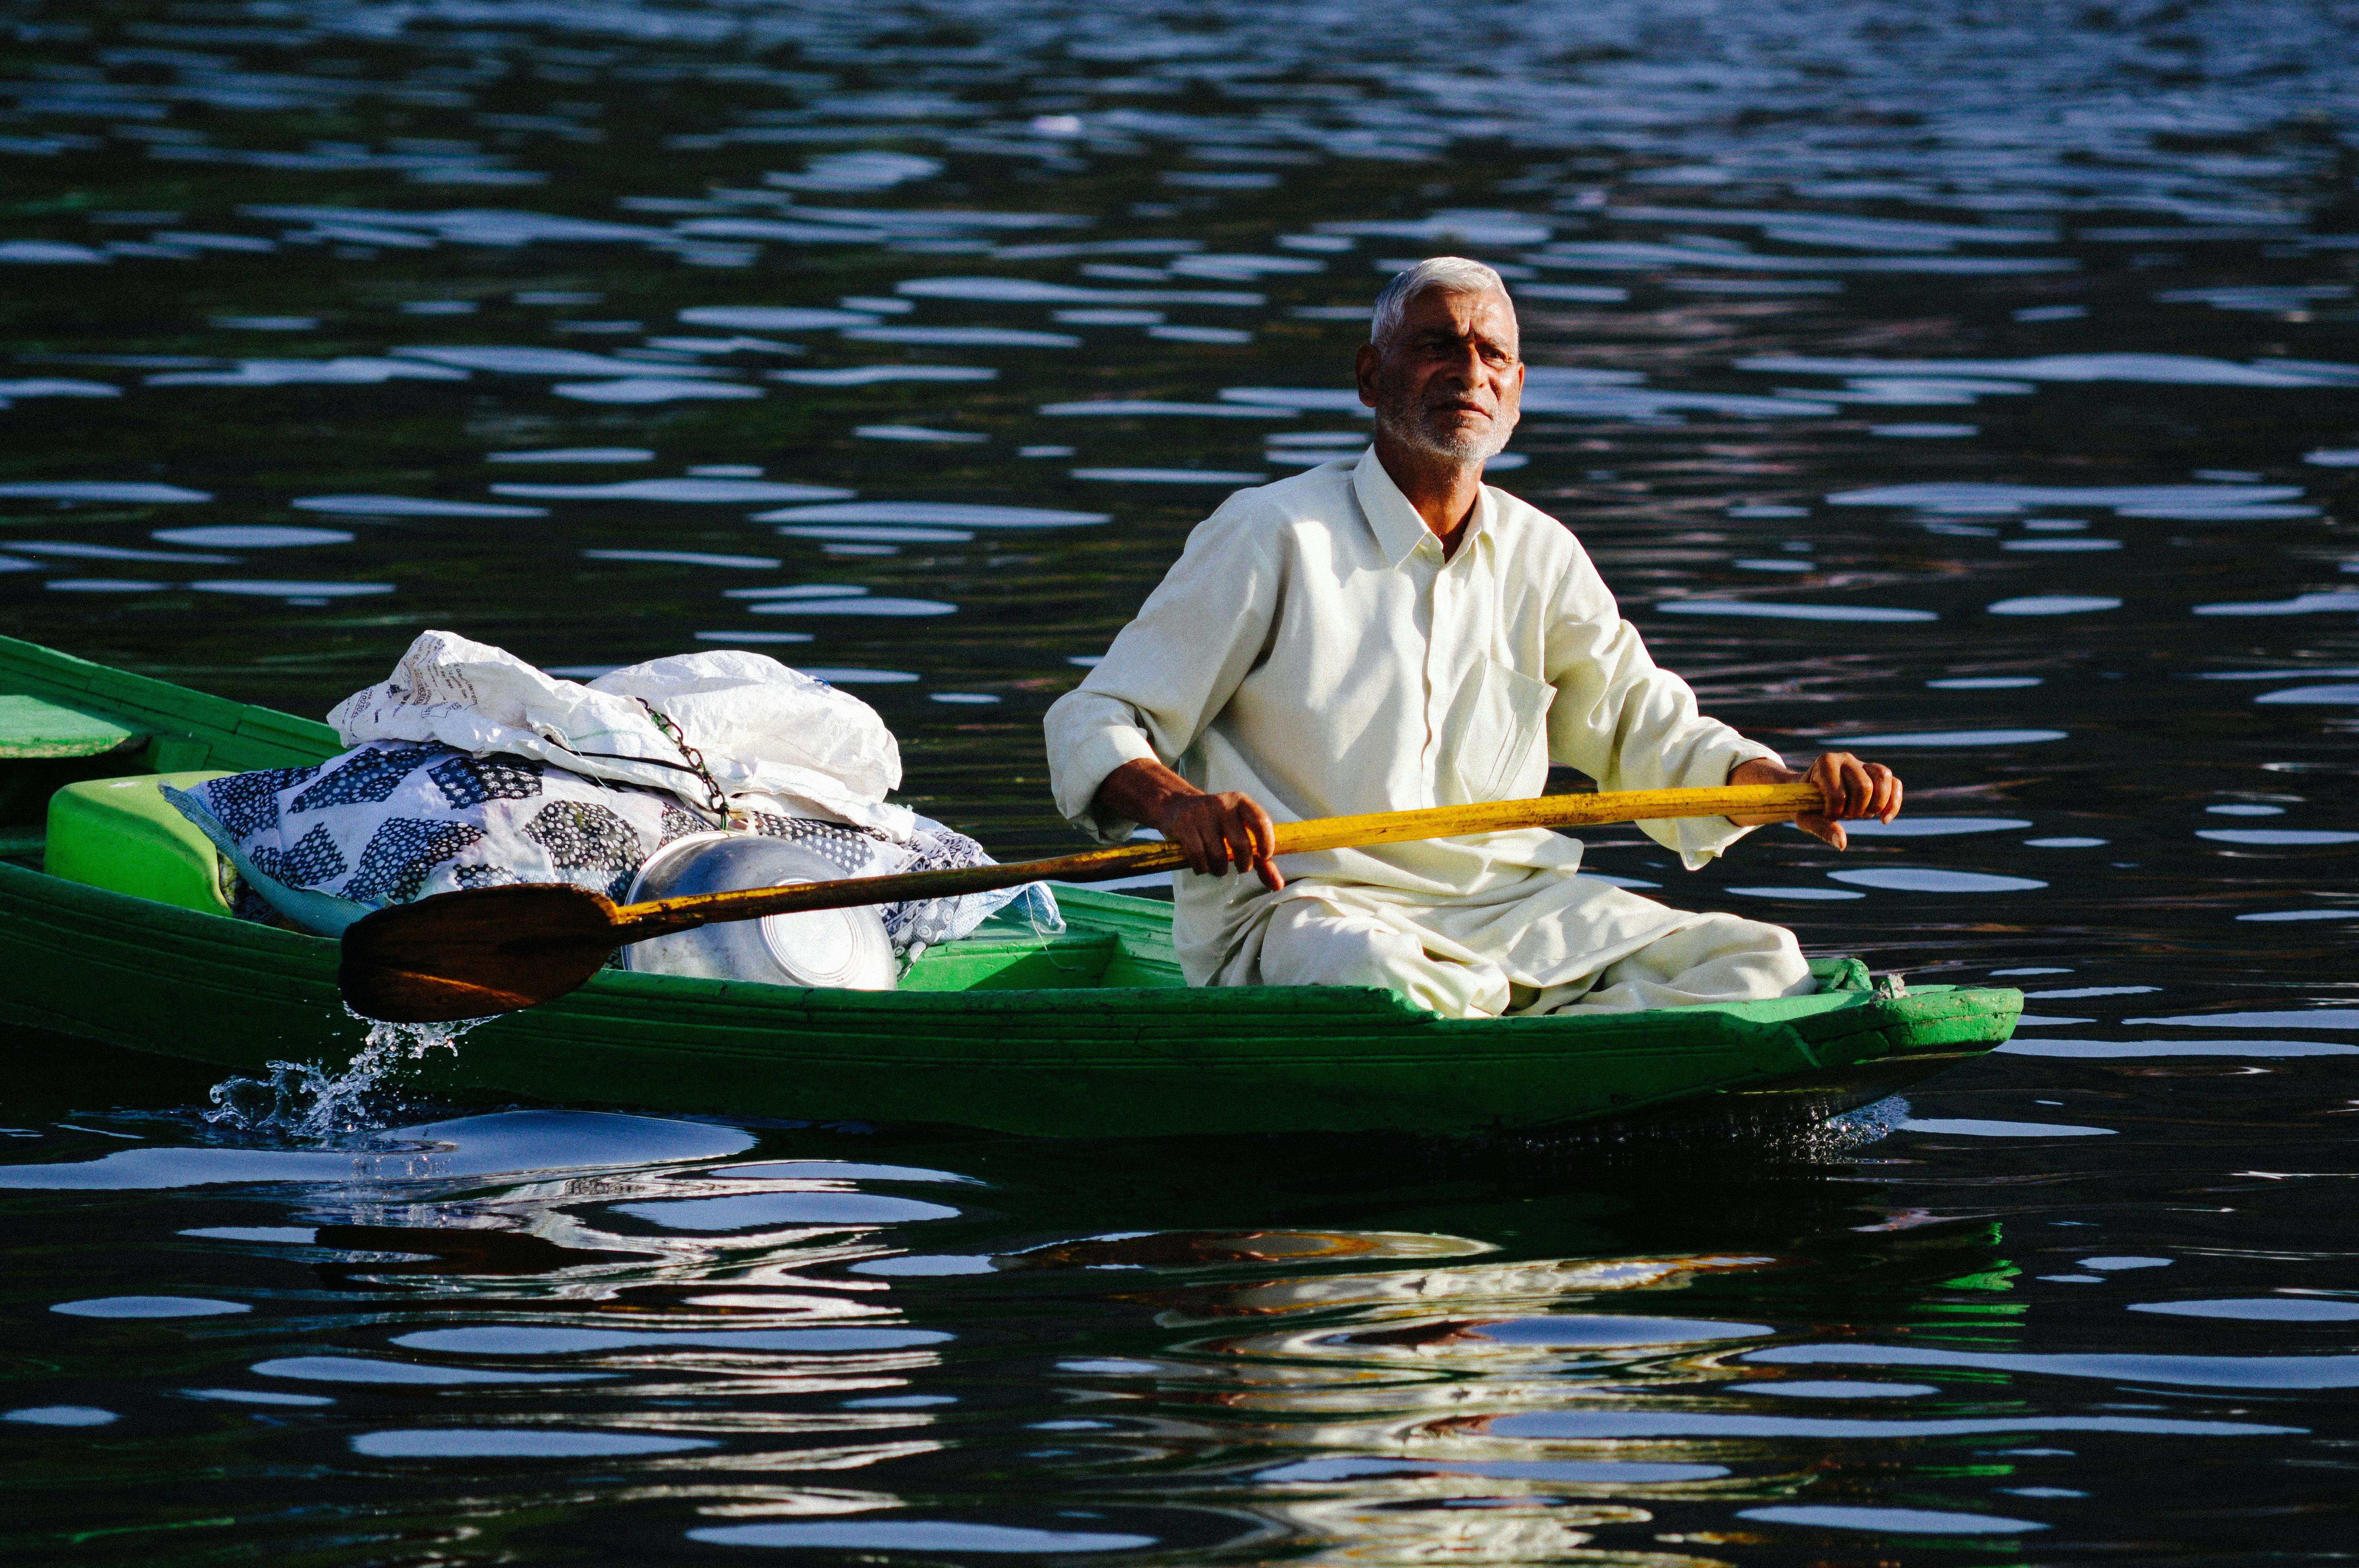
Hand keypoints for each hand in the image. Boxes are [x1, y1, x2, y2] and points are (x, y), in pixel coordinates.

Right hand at [1160, 791, 1283, 891]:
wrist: (1178, 805)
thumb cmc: (1217, 824)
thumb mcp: (1241, 832)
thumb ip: (1262, 859)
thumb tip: (1278, 886)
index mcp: (1242, 802)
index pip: (1261, 821)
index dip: (1266, 843)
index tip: (1263, 856)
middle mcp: (1223, 804)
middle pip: (1241, 844)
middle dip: (1244, 864)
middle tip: (1242, 867)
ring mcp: (1202, 813)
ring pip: (1218, 855)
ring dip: (1220, 870)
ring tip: (1220, 868)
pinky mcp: (1185, 824)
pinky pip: (1198, 857)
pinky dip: (1203, 868)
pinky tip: (1204, 866)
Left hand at [1728, 752, 1901, 849]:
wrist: (1806, 794)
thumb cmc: (1804, 805)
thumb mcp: (1805, 817)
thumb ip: (1821, 828)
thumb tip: (1842, 843)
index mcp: (1825, 763)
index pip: (1839, 794)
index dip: (1834, 812)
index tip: (1825, 814)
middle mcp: (1845, 758)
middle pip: (1865, 787)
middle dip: (1856, 810)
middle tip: (1843, 815)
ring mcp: (1862, 763)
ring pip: (1883, 777)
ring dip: (1875, 804)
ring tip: (1861, 814)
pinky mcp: (1876, 773)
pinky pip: (1895, 783)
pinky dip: (1893, 803)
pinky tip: (1884, 820)